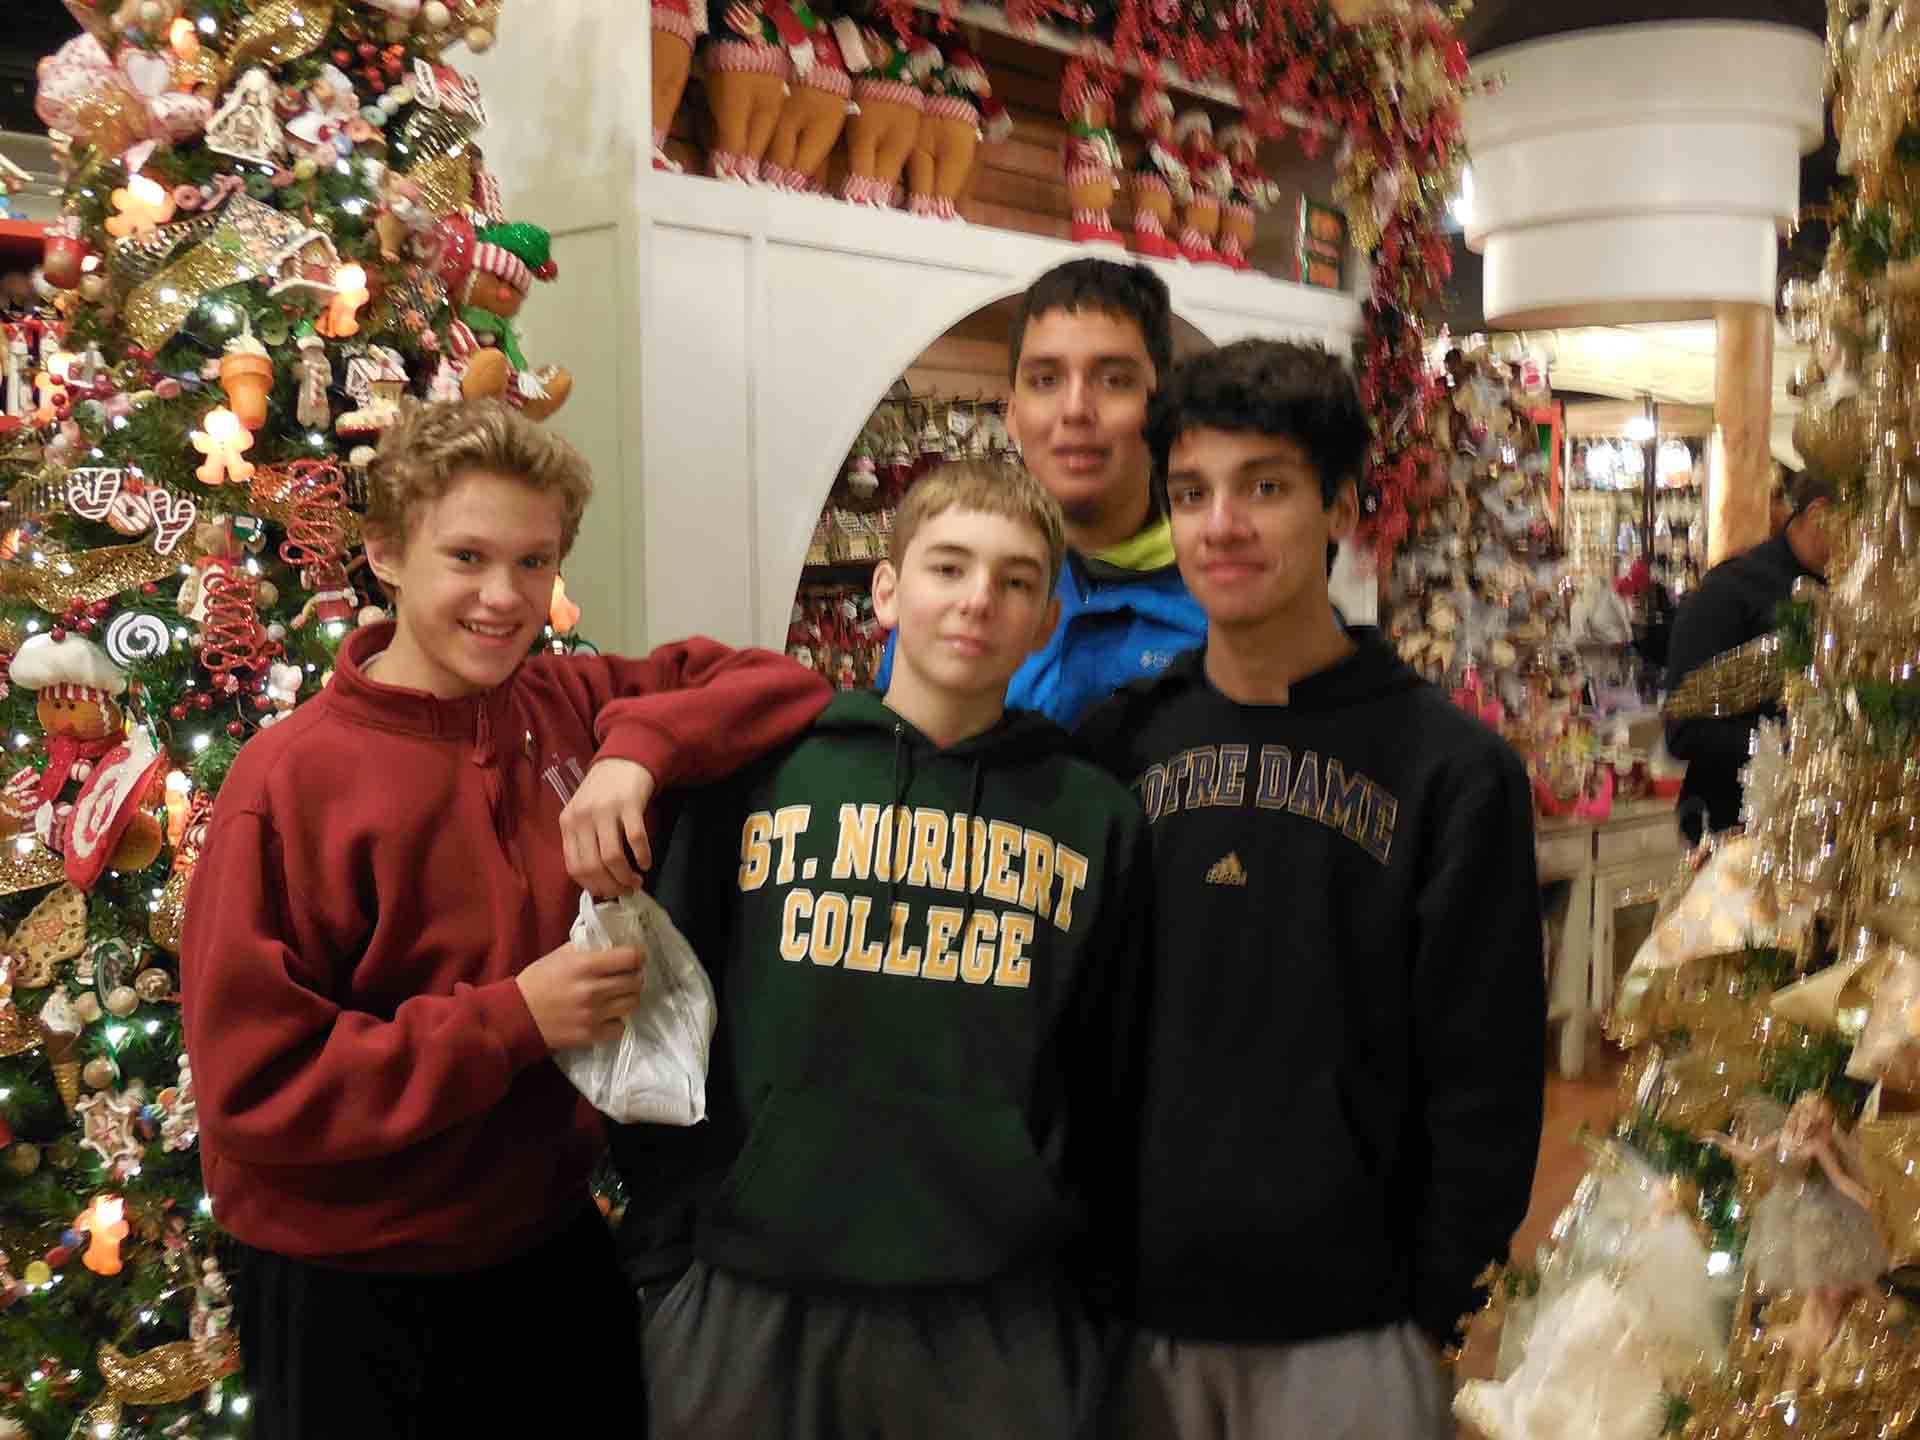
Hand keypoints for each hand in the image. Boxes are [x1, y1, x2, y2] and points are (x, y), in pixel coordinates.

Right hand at [516, 941, 645, 1049]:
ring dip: (628, 997)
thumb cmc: (538, 980)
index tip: (634, 956)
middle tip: (627, 976)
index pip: (630, 957)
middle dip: (634, 976)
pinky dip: (617, 1021)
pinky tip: (607, 1015)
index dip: (637, 955)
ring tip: (618, 995)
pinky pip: (620, 1027)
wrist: (517, 1015)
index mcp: (585, 965)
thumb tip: (613, 940)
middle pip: (636, 981)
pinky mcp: (591, 1035)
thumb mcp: (560, 955)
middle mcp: (593, 989)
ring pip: (632, 1003)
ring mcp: (594, 1014)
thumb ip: (587, 947)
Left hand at [560, 758, 655, 898]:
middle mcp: (582, 818)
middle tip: (625, 890)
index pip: (574, 866)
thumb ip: (584, 842)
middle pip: (593, 866)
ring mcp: (605, 810)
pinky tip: (646, 862)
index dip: (592, 886)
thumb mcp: (583, 816)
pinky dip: (642, 856)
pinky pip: (636, 839)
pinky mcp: (629, 804)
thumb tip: (597, 882)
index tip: (607, 892)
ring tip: (636, 881)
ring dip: (626, 876)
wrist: (622, 760)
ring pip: (612, 858)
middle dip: (611, 886)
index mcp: (568, 823)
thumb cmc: (602, 793)